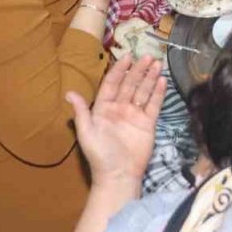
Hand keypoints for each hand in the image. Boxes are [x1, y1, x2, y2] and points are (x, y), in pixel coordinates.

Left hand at [68, 54, 166, 188]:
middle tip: (146, 56)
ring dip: (150, 77)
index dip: (119, 70)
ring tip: (157, 63)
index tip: (127, 57)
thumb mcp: (86, 133)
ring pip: (143, 91)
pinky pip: (154, 105)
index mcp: (104, 108)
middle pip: (130, 84)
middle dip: (138, 70)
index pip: (112, 84)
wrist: (118, 175)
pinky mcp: (148, 123)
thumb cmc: (100, 154)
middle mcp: (120, 108)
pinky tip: (162, 81)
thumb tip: (68, 93)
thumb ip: (81, 112)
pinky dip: (158, 93)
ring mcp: (135, 115)